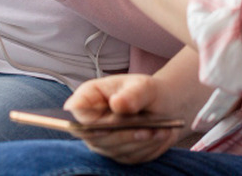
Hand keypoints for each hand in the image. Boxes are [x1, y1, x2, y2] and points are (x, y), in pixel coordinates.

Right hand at [64, 74, 188, 163]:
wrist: (162, 106)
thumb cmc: (146, 92)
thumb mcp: (143, 86)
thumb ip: (132, 94)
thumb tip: (117, 104)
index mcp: (89, 98)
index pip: (78, 111)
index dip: (86, 121)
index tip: (104, 126)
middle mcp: (91, 124)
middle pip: (98, 136)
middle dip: (123, 134)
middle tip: (147, 129)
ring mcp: (104, 142)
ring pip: (117, 148)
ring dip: (140, 141)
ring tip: (161, 130)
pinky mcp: (120, 155)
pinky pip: (132, 156)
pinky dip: (148, 147)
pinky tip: (162, 134)